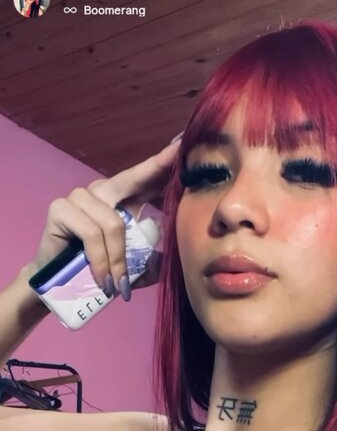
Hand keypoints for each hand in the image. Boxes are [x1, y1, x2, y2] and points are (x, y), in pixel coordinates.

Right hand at [32, 137, 182, 292]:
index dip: (163, 163)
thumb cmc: (98, 273)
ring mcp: (79, 197)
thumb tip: (174, 256)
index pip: (145, 179)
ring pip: (113, 223)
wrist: (60, 286)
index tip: (183, 144)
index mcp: (121, 200)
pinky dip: (101, 260)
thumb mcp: (132, 269)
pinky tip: (103, 279)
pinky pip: (91, 233)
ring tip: (118, 285)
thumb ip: (151, 261)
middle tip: (176, 156)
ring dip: (118, 259)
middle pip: (131, 180)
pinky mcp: (60, 209)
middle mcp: (101, 192)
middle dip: (155, 170)